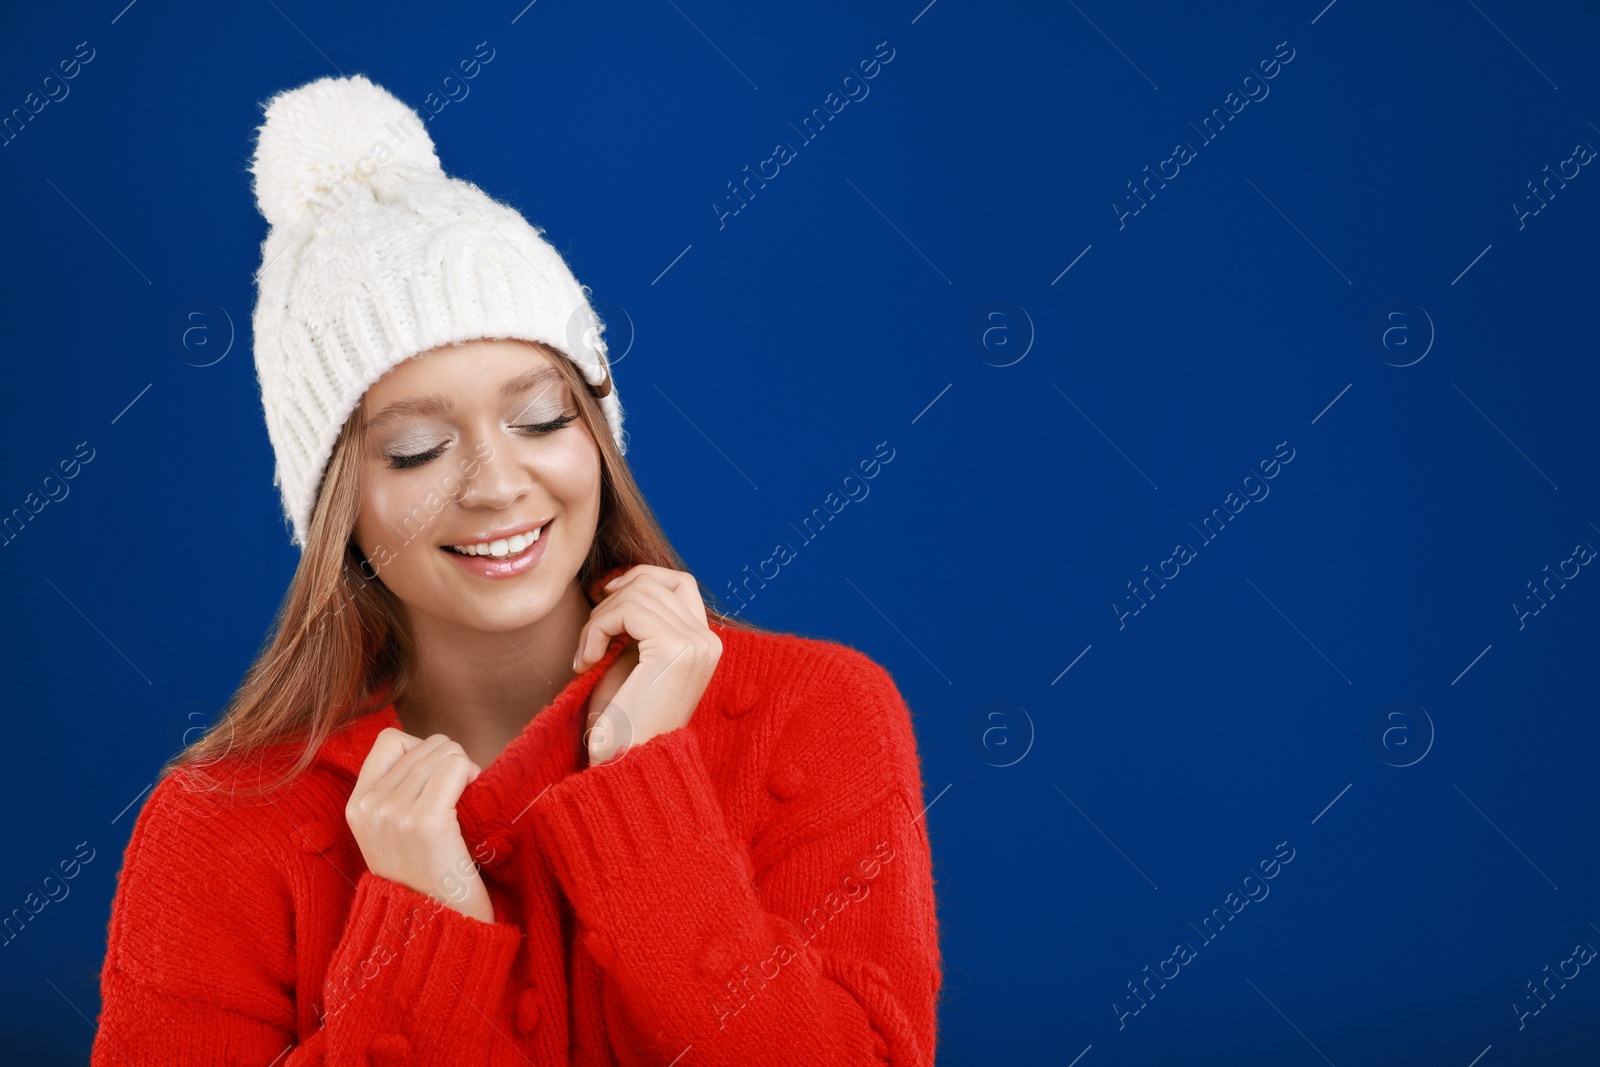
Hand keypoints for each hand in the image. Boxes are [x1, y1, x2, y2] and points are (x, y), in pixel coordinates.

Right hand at [345, 729, 495, 922]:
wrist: (434, 929)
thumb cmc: (428, 878)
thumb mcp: (392, 833)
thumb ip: (397, 792)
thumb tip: (434, 748)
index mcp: (356, 806)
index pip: (390, 740)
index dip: (423, 752)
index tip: (436, 782)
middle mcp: (369, 806)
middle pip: (425, 744)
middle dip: (450, 763)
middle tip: (458, 799)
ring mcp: (393, 813)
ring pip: (444, 751)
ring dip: (465, 771)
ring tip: (465, 804)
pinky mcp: (424, 821)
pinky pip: (456, 766)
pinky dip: (472, 776)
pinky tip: (474, 802)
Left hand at [572, 565, 721, 764]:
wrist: (626, 767)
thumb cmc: (623, 722)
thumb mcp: (633, 661)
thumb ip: (637, 625)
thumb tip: (616, 581)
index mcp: (704, 644)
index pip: (678, 582)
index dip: (638, 579)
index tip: (605, 598)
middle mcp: (709, 641)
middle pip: (655, 582)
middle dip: (611, 600)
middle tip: (590, 639)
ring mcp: (696, 644)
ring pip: (638, 592)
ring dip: (599, 618)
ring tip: (587, 655)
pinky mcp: (676, 649)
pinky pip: (627, 610)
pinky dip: (597, 628)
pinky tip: (587, 661)